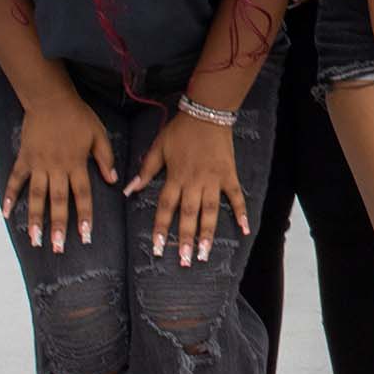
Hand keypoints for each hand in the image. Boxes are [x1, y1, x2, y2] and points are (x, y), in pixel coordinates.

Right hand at [4, 92, 116, 253]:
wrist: (50, 98)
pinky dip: (10, 195)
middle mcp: (57, 168)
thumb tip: (112, 181)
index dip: (84, 216)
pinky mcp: (24, 158)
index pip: (82, 195)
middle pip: (57, 201)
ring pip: (36, 196)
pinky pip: (16, 179)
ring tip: (34, 240)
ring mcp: (38, 164)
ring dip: (35, 219)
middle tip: (57, 249)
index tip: (84, 236)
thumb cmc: (78, 116)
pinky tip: (6, 213)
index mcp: (77, 164)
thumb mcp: (98, 134)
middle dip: (57, 226)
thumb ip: (105, 158)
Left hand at [129, 112, 246, 264]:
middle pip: (189, 215)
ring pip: (210, 211)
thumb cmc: (180, 130)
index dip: (161, 229)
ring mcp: (213, 180)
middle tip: (185, 261)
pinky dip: (241, 212)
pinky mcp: (229, 175)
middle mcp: (194, 182)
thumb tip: (128, 190)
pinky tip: (245, 229)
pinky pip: (236, 197)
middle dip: (186, 240)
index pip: (166, 208)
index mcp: (175, 177)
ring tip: (206, 254)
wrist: (206, 112)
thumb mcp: (158, 147)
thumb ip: (145, 170)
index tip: (158, 249)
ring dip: (208, 234)